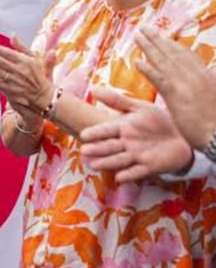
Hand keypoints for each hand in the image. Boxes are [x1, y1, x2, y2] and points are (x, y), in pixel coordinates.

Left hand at [0, 34, 54, 116]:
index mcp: (27, 61)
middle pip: (2, 62)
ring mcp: (16, 81)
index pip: (9, 54)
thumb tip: (12, 35)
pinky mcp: (12, 91)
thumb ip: (22, 47)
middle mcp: (21, 71)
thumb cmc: (37, 75)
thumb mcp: (34, 59)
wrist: (43, 95)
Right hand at [79, 88, 193, 181]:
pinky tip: (119, 177)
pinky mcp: (149, 167)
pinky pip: (137, 172)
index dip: (96, 133)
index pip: (106, 130)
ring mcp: (137, 156)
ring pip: (119, 160)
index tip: (84, 135)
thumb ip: (118, 101)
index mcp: (123, 128)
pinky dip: (128, 175)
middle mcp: (127, 143)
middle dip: (97, 149)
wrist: (184, 137)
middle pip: (109, 146)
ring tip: (95, 165)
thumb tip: (94, 89)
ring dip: (107, 163)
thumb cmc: (160, 121)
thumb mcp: (140, 108)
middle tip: (85, 151)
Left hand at [135, 30, 215, 149]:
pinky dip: (148, 70)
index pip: (186, 55)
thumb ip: (210, 82)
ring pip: (165, 62)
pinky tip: (137, 62)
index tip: (161, 36)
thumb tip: (212, 71)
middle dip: (157, 40)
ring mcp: (186, 86)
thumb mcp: (214, 95)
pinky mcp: (177, 97)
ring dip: (149, 47)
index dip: (172, 44)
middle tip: (144, 28)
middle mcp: (196, 77)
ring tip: (137, 36)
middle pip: (173, 54)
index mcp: (205, 76)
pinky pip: (160, 80)